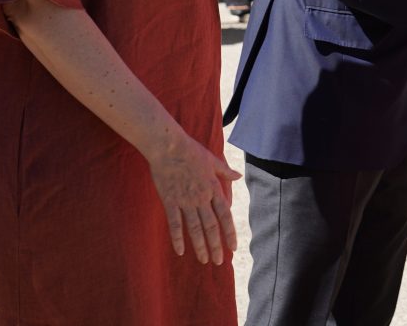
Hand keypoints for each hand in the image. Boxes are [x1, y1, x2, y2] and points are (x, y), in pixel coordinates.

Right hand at [145, 130, 241, 263]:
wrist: (168, 146)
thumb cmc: (191, 151)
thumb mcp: (213, 159)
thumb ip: (225, 171)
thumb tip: (238, 176)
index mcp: (213, 188)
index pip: (225, 216)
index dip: (229, 232)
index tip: (232, 247)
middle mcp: (201, 198)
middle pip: (211, 227)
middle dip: (216, 246)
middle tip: (218, 261)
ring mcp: (185, 201)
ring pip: (195, 228)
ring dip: (200, 246)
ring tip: (204, 260)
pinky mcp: (170, 201)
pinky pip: (175, 224)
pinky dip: (178, 238)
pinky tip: (180, 251)